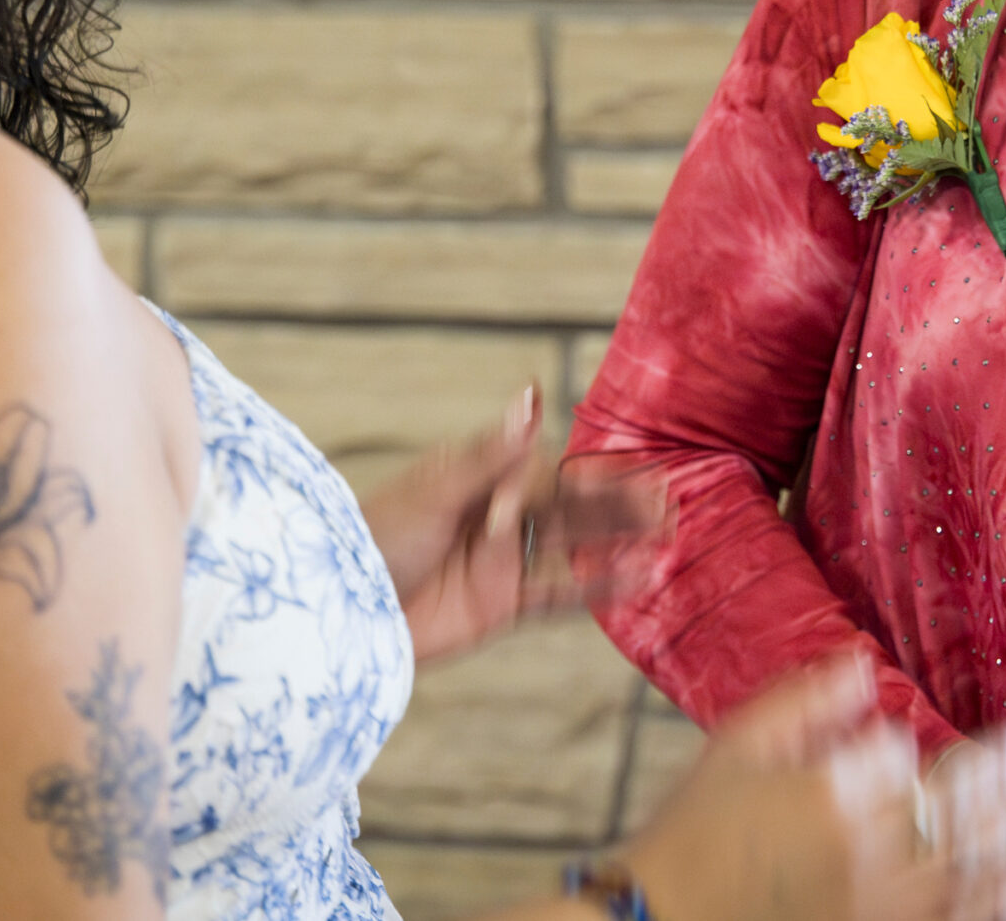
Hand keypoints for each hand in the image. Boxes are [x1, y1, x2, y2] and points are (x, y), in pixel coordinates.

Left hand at [359, 389, 662, 663]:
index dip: (583, 473)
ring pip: (572, 543)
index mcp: (480, 477)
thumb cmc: (374, 538)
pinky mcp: (500, 604)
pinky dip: (598, 586)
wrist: (339, 612)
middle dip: (615, 501)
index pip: (544, 469)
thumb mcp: (437, 491)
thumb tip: (532, 393)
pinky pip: (559, 594)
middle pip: (568, 504)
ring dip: (616, 537)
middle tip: (666, 496)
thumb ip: (494, 453)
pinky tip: (638, 576)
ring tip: (666, 530)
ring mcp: (500, 560)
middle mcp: (496, 514)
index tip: (624, 472)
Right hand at [617, 658, 1005, 920]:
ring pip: (973, 871)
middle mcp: (871, 852)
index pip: (909, 756)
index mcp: (833, 792)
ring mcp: (884, 907)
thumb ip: (802, 700)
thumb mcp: (734, 746)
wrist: (663, 919)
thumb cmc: (692, 835)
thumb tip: (860, 664)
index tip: (999, 733)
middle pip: (961, 812)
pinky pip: (961, 919)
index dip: (952, 747)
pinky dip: (1000, 900)